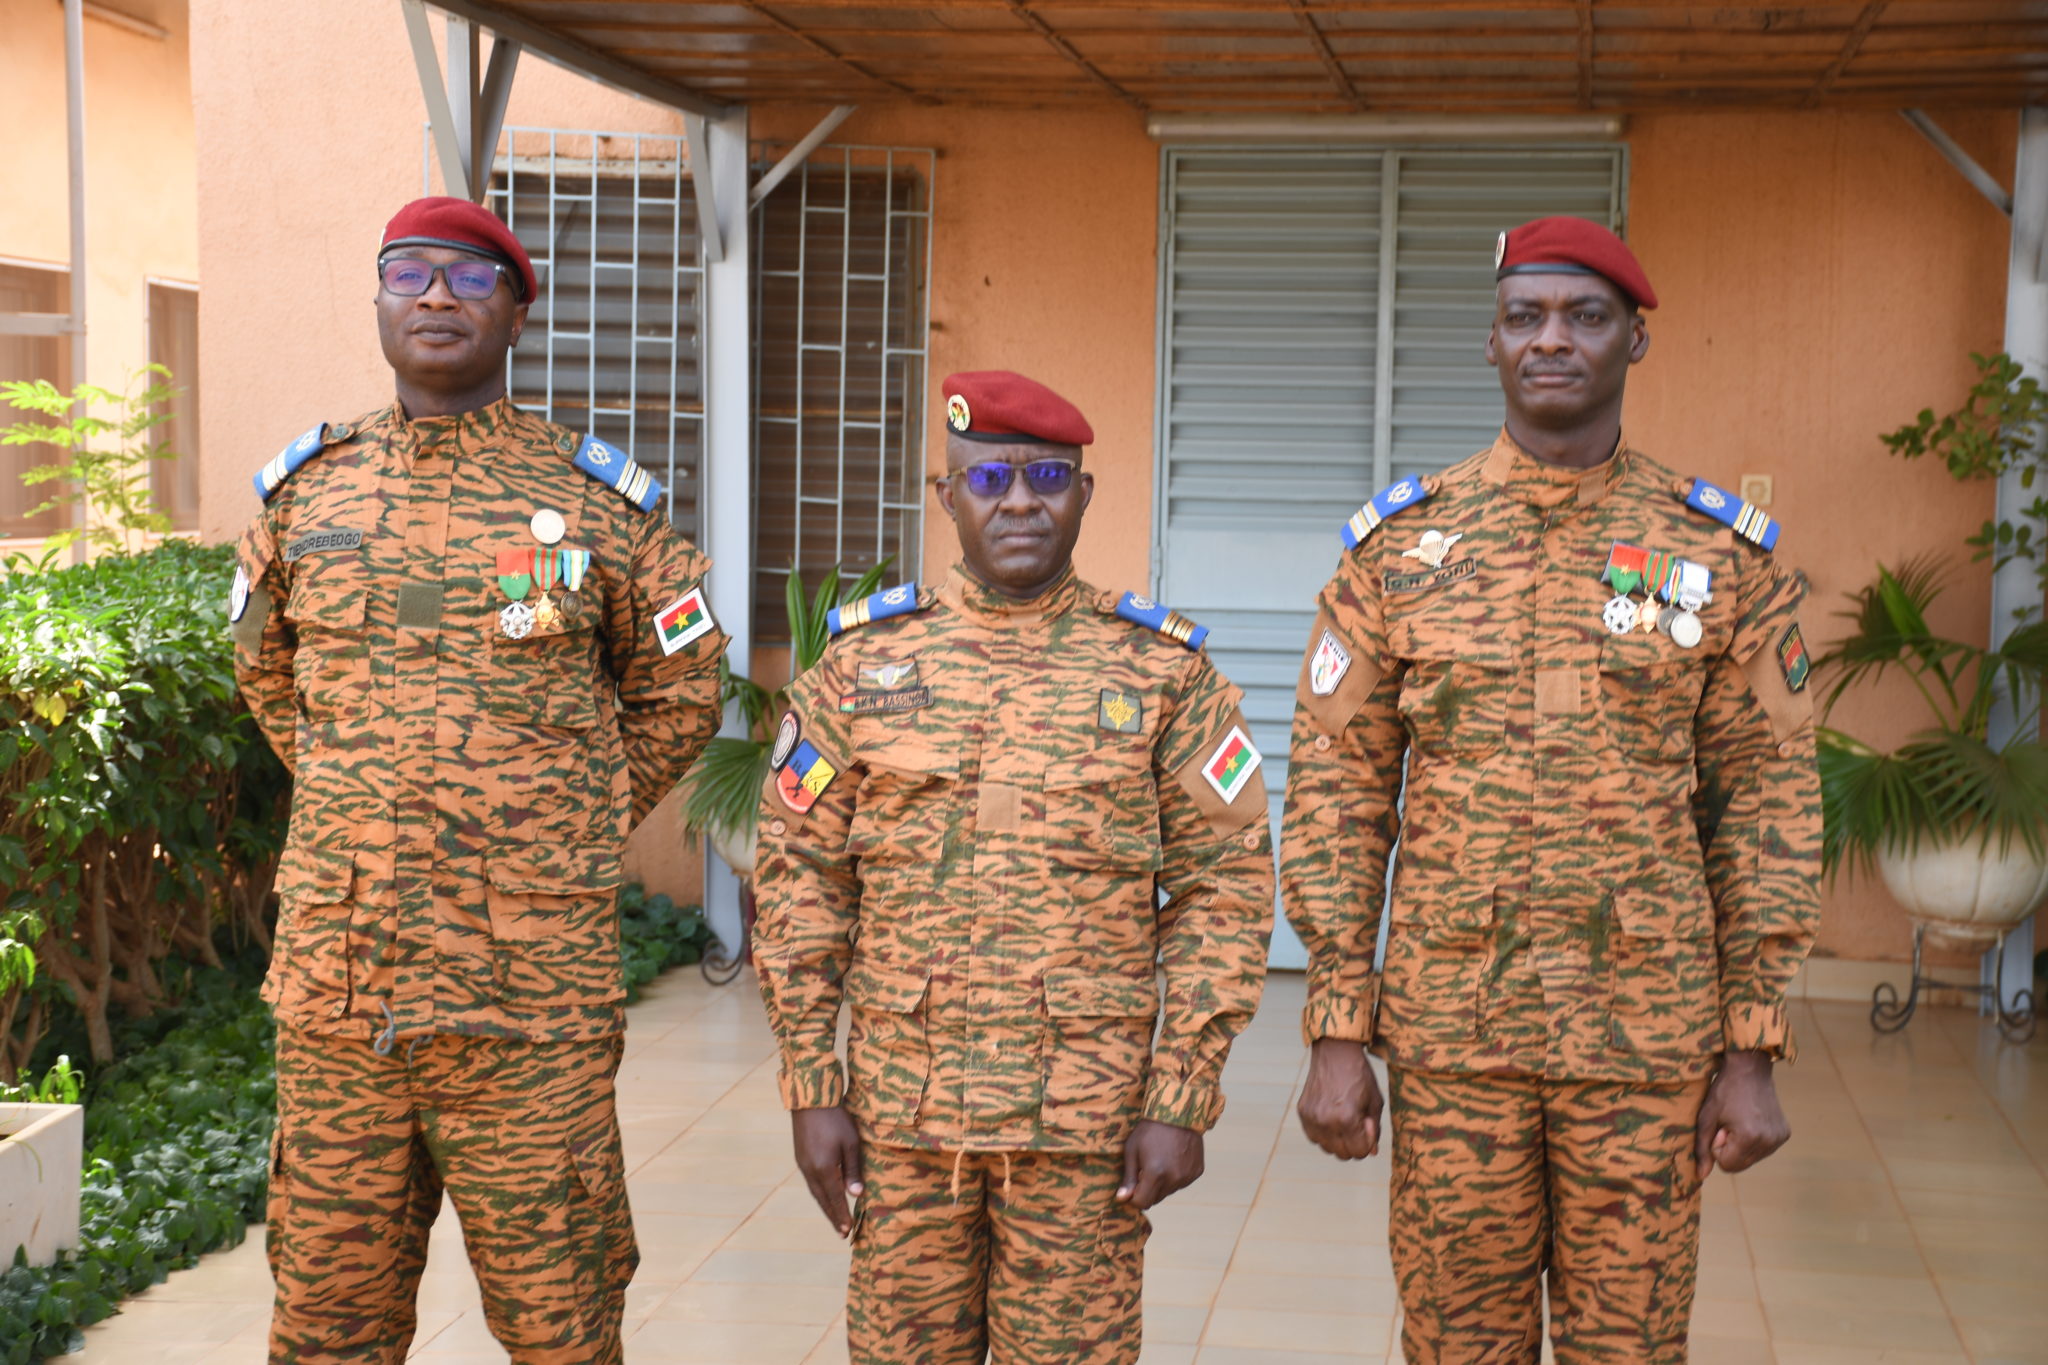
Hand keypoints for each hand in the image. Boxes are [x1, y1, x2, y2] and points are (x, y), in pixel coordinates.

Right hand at [791, 1106, 863, 1235]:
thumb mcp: (851, 1143)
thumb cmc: (836, 1119)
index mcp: (824, 1169)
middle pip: (823, 1200)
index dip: (842, 1215)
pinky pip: (811, 1182)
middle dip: (833, 1216)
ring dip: (826, 1207)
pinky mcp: (801, 1158)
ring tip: (835, 1219)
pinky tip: (826, 1196)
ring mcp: (803, 1165)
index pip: (835, 1199)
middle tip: (842, 1233)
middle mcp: (811, 1171)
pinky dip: (820, 1194)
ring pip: (816, 1192)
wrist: (811, 1100)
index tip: (848, 1231)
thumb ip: (852, 1170)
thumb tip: (856, 1194)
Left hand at [1117, 1119, 1203, 1208]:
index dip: (1133, 1197)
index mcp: (1155, 1174)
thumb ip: (1128, 1178)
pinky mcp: (1196, 1172)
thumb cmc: (1150, 1129)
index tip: (1132, 1185)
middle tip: (1145, 1168)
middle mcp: (1173, 1179)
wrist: (1179, 1112)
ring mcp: (1187, 1176)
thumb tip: (1122, 1199)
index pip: (1142, 1203)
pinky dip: (1175, 1176)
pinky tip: (1173, 1158)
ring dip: (1162, 1183)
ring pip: (1169, 1191)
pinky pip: (1182, 1183)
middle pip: (1155, 1199)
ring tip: (1160, 1159)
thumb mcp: (1132, 1150)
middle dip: (1147, 1189)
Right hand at [1297, 1038, 1383, 1159]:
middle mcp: (1327, 1121)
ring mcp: (1312, 1117)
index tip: (1367, 1127)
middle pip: (1342, 1154)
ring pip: (1326, 1148)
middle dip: (1353, 1144)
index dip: (1367, 1144)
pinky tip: (1330, 1117)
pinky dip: (1323, 1133)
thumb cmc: (1359, 1075)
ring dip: (1337, 1141)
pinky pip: (1313, 1136)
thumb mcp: (1375, 1101)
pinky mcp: (1303, 1112)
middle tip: (1356, 1124)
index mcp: (1348, 1119)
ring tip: (1342, 1120)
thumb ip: (1374, 1129)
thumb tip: (1372, 1152)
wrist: (1335, 1052)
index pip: (1359, 1152)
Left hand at [1694, 1051, 1789, 1178]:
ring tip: (1739, 1120)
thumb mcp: (1706, 1117)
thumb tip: (1700, 1177)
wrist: (1750, 1069)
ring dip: (1741, 1145)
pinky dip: (1753, 1141)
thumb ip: (1702, 1149)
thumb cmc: (1724, 1091)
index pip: (1726, 1166)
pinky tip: (1751, 1120)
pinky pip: (1763, 1150)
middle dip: (1729, 1149)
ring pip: (1751, 1159)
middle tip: (1728, 1124)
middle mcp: (1769, 1141)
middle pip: (1740, 1165)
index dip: (1718, 1148)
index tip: (1720, 1128)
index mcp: (1749, 1137)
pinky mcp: (1784, 1133)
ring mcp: (1779, 1138)